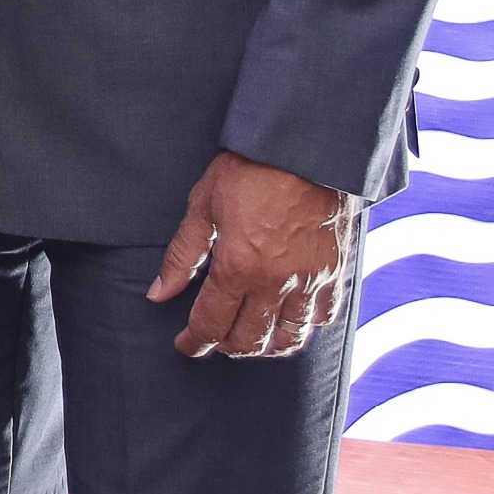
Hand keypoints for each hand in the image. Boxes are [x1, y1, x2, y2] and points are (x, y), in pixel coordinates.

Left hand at [149, 150, 357, 358]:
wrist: (303, 147)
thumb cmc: (249, 169)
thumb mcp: (202, 205)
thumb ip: (182, 255)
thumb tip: (158, 293)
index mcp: (237, 268)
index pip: (211, 325)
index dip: (195, 342)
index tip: (186, 345)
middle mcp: (275, 283)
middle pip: (250, 340)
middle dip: (227, 347)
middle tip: (215, 340)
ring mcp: (310, 280)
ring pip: (291, 338)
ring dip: (267, 345)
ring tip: (252, 338)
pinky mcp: (335, 270)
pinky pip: (324, 315)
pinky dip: (306, 325)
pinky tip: (292, 319)